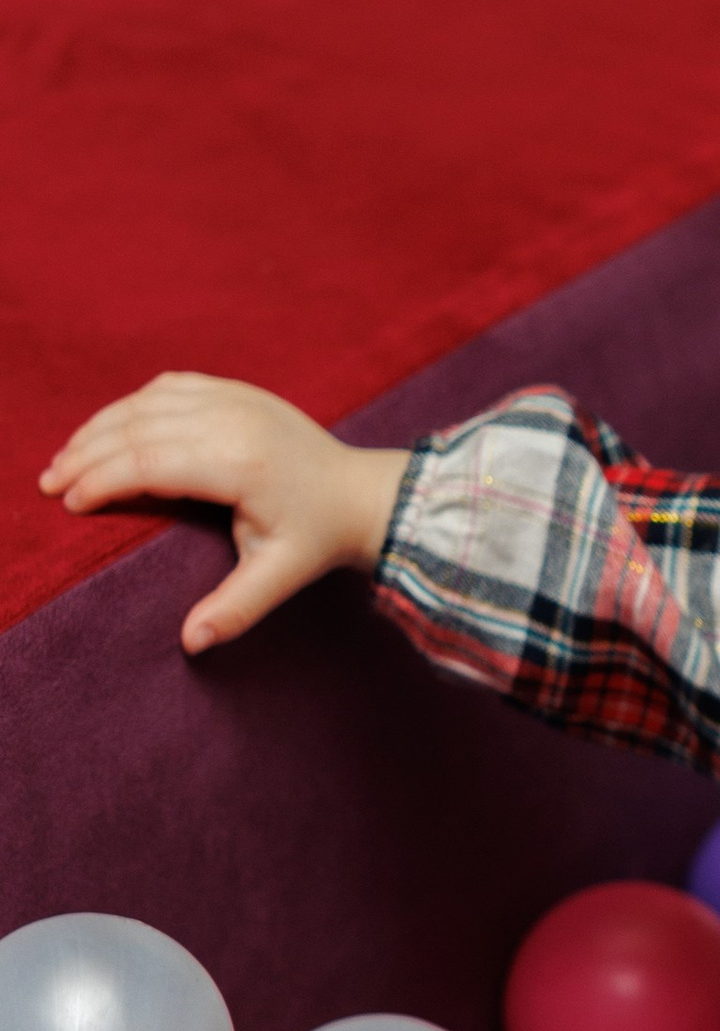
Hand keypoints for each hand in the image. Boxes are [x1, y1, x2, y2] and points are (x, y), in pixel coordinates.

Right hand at [39, 375, 407, 653]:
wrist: (361, 493)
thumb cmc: (317, 538)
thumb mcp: (280, 576)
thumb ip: (235, 608)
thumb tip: (192, 643)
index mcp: (239, 463)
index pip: (149, 462)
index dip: (102, 480)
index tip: (68, 502)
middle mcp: (234, 421)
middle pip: (138, 428)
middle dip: (86, 454)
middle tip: (47, 483)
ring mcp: (237, 399)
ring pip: (148, 402)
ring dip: (100, 427)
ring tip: (65, 457)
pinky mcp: (238, 391)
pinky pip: (171, 387)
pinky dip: (132, 405)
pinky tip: (108, 428)